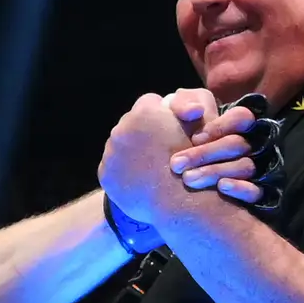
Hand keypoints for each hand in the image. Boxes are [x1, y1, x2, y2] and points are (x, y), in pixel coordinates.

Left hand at [97, 94, 195, 221]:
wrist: (180, 200)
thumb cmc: (196, 163)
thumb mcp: (198, 128)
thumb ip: (186, 110)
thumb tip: (176, 103)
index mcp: (144, 112)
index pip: (150, 101)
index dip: (162, 113)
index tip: (169, 127)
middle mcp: (122, 128)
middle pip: (131, 122)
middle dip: (143, 132)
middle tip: (159, 149)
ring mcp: (110, 151)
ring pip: (120, 145)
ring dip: (132, 152)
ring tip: (151, 167)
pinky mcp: (105, 173)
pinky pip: (112, 167)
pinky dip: (123, 172)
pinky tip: (140, 180)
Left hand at [164, 93, 271, 204]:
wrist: (163, 161)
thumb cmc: (175, 130)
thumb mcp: (175, 112)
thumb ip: (183, 104)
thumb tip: (195, 111)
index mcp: (232, 123)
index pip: (242, 118)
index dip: (220, 127)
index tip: (194, 138)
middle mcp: (245, 144)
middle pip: (238, 145)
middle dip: (206, 154)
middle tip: (176, 164)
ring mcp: (250, 167)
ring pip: (245, 167)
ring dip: (215, 172)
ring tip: (187, 179)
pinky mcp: (249, 192)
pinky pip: (256, 191)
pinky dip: (240, 189)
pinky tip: (221, 188)